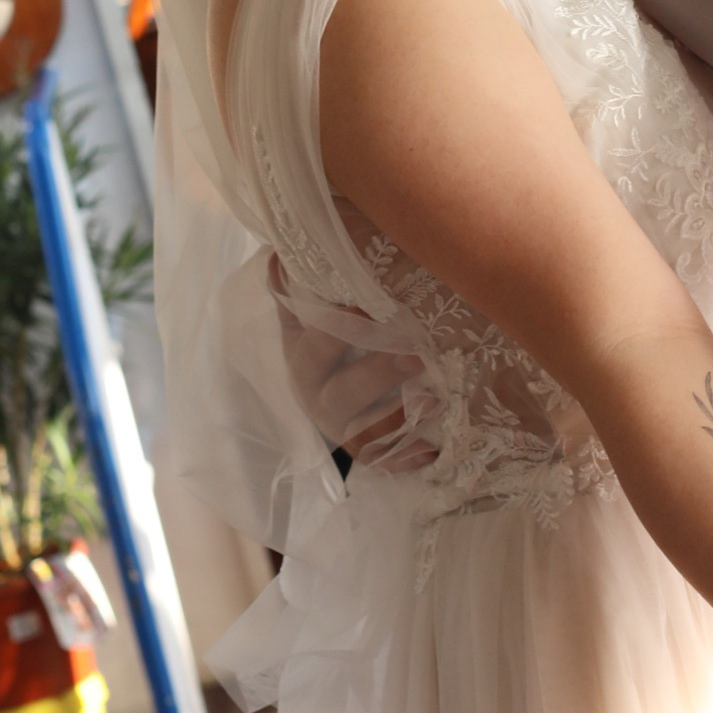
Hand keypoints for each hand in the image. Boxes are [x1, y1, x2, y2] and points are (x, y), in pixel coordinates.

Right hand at [267, 257, 432, 460]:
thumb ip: (294, 290)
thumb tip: (276, 251)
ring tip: (435, 400)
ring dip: (400, 419)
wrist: (322, 404)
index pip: (314, 349)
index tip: (361, 307)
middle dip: (377, 376)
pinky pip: (386, 461)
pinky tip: (432, 451)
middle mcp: (321, 400)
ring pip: (367, 432)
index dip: (334, 331)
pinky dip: (408, 458)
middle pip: (344, 393)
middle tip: (415, 357)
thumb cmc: (318, 352)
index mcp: (305, 364)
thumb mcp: (302, 324)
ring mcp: (344, 430)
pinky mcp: (366, 452)